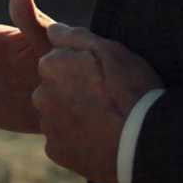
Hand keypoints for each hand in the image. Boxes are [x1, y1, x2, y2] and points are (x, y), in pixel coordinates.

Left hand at [34, 23, 162, 182]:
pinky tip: (100, 138)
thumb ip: (74, 36)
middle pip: (56, 88)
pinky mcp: (55, 152)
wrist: (142, 142)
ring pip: (58, 114)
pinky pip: (63, 141)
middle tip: (106, 99)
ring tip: (106, 120)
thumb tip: (53, 31)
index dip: (83, 67)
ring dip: (74, 115)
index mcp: (51, 65)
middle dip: (74, 90)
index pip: (60, 60)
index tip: (104, 76)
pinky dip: (77, 140)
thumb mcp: (109, 50)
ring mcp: (47, 125)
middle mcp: (40, 94)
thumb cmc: (130, 90)